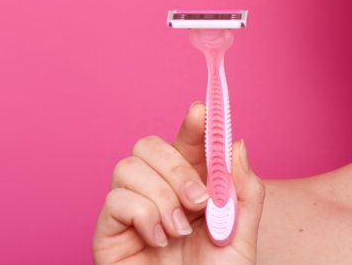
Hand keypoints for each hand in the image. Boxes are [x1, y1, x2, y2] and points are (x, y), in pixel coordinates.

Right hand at [92, 101, 265, 263]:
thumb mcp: (242, 233)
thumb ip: (244, 189)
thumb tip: (236, 143)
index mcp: (191, 188)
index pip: (186, 144)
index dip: (193, 125)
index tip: (203, 111)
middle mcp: (156, 194)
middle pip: (148, 145)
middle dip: (177, 166)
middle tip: (202, 200)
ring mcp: (129, 212)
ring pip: (128, 167)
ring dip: (162, 194)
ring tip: (181, 229)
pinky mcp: (107, 234)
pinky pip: (116, 200)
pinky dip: (144, 215)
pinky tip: (160, 240)